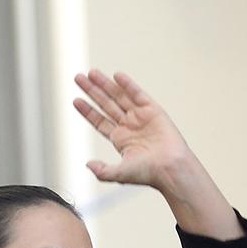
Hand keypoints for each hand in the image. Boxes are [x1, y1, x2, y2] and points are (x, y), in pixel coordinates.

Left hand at [73, 69, 192, 190]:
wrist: (171, 168)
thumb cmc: (149, 173)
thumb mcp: (120, 174)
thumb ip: (103, 171)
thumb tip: (88, 164)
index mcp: (121, 139)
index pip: (100, 121)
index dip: (88, 111)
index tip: (76, 100)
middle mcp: (129, 126)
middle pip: (106, 104)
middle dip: (92, 91)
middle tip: (78, 78)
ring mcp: (140, 116)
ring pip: (119, 96)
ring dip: (105, 84)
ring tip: (91, 73)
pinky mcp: (153, 110)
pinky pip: (137, 93)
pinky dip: (127, 84)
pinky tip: (116, 76)